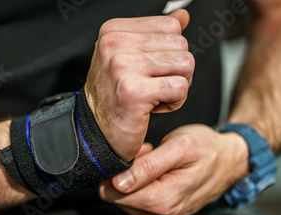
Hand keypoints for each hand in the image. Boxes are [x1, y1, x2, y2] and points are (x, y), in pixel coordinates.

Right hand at [84, 10, 193, 160]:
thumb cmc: (114, 96)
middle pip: (181, 46)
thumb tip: (183, 15)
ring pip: (185, 65)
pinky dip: (174, 103)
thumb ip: (156, 34)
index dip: (168, 52)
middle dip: (175, 71)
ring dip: (176, 87)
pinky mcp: (135, 92)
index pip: (171, 27)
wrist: (95, 132)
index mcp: (113, 31)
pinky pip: (180, 88)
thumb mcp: (130, 57)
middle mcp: (115, 45)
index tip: (148, 71)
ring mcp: (123, 67)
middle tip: (152, 87)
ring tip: (153, 97)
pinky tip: (153, 108)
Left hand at [98, 124, 249, 214]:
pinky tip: (154, 174)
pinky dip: (137, 187)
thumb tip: (117, 183)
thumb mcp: (180, 147)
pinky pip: (131, 204)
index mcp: (162, 202)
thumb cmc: (205, 149)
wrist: (228, 164)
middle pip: (114, 197)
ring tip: (154, 162)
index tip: (139, 153)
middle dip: (124, 173)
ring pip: (120, 201)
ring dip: (131, 179)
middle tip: (148, 154)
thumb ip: (148, 166)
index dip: (118, 168)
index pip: (112, 192)